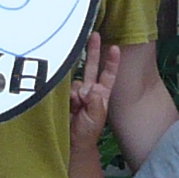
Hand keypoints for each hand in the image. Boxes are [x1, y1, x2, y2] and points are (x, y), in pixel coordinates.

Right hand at [68, 34, 119, 158]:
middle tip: (93, 34)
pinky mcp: (64, 96)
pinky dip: (66, 96)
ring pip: (75, 82)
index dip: (111, 62)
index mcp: (101, 94)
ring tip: (77, 107)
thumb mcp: (96, 118)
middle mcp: (89, 90)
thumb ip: (94, 102)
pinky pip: (63, 89)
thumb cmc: (87, 132)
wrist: (71, 143)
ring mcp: (76, 93)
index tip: (115, 48)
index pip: (108, 75)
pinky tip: (70, 105)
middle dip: (92, 51)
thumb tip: (89, 88)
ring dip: (75, 93)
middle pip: (91, 67)